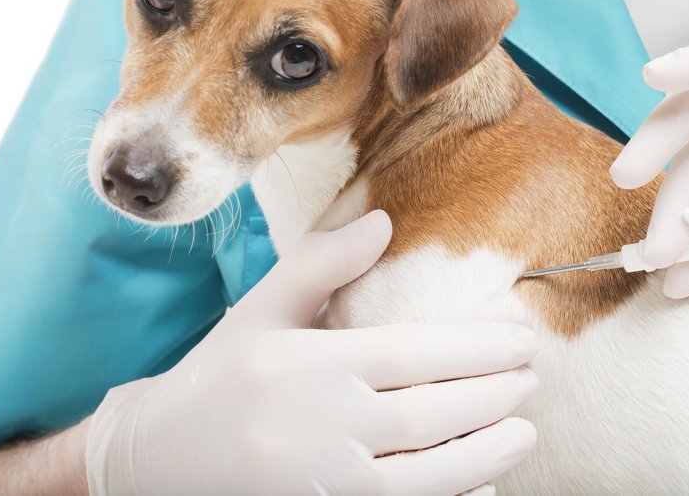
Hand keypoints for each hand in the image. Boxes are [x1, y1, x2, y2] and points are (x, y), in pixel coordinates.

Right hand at [86, 211, 538, 495]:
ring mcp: (322, 481)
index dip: (479, 348)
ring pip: (426, 476)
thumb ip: (320, 264)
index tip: (524, 342)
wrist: (156, 460)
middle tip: (532, 381)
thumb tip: (384, 220)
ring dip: (485, 455)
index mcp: (310, 366)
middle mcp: (320, 425)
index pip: (415, 353)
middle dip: (493, 397)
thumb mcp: (260, 310)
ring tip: (524, 434)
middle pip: (431, 414)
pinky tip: (482, 486)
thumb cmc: (218, 376)